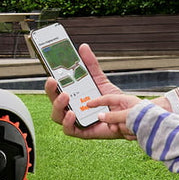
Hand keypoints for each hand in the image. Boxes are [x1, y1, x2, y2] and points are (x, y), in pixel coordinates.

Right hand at [44, 43, 170, 139]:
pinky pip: (69, 130)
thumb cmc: (112, 100)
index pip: (55, 90)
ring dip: (58, 105)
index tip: (51, 75)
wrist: (128, 116)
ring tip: (65, 96)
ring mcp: (76, 121)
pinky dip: (68, 122)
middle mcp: (71, 108)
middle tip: (53, 81)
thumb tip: (83, 47)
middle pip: (53, 101)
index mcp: (72, 96)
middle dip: (50, 91)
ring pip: (57, 116)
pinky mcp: (83, 132)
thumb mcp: (99, 80)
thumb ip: (91, 64)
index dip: (50, 84)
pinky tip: (72, 113)